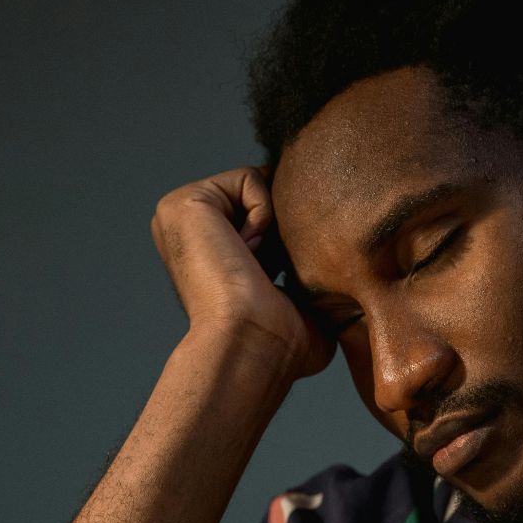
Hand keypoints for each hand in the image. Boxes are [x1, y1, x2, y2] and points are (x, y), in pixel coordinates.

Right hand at [150, 165, 334, 379]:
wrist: (256, 344)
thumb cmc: (283, 343)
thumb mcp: (301, 298)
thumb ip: (306, 268)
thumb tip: (342, 264)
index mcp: (209, 253)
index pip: (268, 217)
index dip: (293, 237)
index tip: (287, 274)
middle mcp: (190, 232)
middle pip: (264, 196)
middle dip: (286, 225)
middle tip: (274, 271)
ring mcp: (180, 216)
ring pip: (258, 186)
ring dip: (273, 226)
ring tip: (256, 268)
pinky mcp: (183, 202)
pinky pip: (249, 179)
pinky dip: (263, 216)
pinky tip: (246, 256)